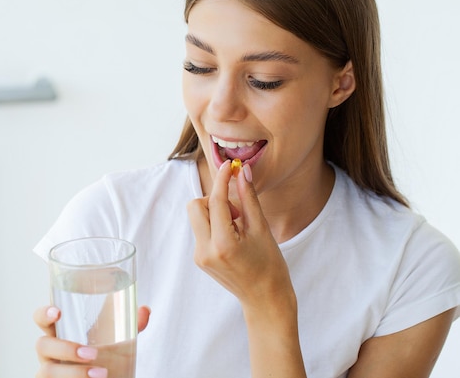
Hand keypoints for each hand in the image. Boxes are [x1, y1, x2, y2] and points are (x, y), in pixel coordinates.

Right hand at [33, 305, 150, 377]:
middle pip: (42, 345)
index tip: (58, 312)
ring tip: (101, 374)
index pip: (42, 319)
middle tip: (93, 353)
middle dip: (65, 349)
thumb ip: (130, 325)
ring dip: (74, 373)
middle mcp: (50, 353)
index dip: (44, 314)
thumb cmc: (105, 358)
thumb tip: (145, 310)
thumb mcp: (117, 340)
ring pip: (46, 372)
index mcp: (61, 333)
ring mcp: (49, 373)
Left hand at [186, 161, 293, 308]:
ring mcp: (199, 256)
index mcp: (223, 244)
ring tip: (238, 227)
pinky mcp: (199, 258)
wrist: (265, 299)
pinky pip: (201, 229)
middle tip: (238, 211)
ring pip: (197, 216)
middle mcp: (205, 251)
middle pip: (195, 205)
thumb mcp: (262, 229)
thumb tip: (242, 171)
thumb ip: (249, 198)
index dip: (222, 180)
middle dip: (213, 199)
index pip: (215, 201)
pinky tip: (233, 237)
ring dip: (215, 212)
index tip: (229, 166)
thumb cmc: (270, 265)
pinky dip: (214, 225)